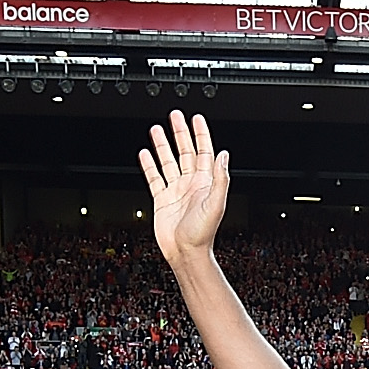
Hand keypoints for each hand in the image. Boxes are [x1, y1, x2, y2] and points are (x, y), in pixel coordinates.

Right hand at [140, 111, 230, 264]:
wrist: (186, 253)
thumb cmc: (203, 233)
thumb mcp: (216, 203)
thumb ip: (220, 178)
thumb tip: (224, 155)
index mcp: (206, 182)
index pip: (204, 151)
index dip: (201, 134)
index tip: (197, 118)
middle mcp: (191, 184)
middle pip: (185, 151)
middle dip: (180, 133)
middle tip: (175, 116)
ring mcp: (176, 191)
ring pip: (168, 162)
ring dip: (163, 145)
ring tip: (156, 130)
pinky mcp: (162, 199)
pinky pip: (154, 178)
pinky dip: (149, 166)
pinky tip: (145, 154)